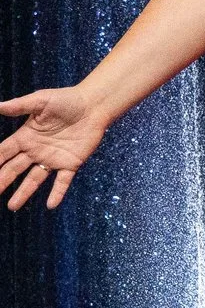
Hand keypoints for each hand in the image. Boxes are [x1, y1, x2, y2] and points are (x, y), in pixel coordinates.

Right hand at [0, 85, 108, 210]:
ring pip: (35, 179)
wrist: (93, 106)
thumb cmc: (66, 100)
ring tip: (13, 207)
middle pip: (14, 169)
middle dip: (2, 181)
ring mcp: (53, 158)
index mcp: (25, 137)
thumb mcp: (40, 101)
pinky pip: (63, 181)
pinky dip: (57, 193)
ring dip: (24, 192)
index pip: (4, 153)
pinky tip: (51, 205)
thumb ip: (20, 106)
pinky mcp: (71, 163)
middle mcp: (36, 151)